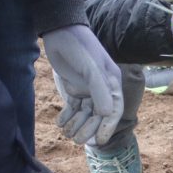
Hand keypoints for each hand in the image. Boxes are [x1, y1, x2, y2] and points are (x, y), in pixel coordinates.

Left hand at [43, 25, 123, 144]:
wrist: (59, 31)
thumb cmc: (79, 46)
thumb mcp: (90, 68)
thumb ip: (99, 90)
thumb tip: (107, 114)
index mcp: (111, 82)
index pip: (113, 110)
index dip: (107, 127)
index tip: (99, 141)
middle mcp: (102, 88)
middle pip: (98, 115)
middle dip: (88, 129)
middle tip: (75, 140)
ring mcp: (87, 88)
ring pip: (84, 114)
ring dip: (76, 125)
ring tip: (65, 132)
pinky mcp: (73, 87)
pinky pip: (73, 107)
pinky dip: (67, 116)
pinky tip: (60, 122)